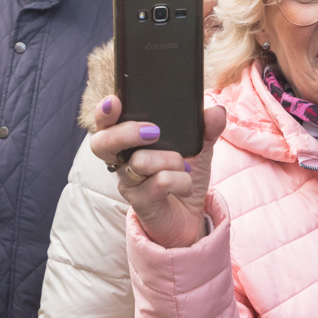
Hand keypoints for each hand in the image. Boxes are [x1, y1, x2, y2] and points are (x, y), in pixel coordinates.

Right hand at [87, 94, 227, 249]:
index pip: (106, 123)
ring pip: (138, 162)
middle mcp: (122, 161)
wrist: (189, 217)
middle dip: (126, 132)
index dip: (104, 112)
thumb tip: (216, 112)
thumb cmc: (182, 175)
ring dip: (170, 159)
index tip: (115, 101)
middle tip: (153, 131)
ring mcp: (129, 183)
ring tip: (184, 164)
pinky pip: (159, 183)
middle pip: (102, 143)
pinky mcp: (141, 203)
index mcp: (129, 141)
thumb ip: (206, 127)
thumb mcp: (198, 147)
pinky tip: (187, 184)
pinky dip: (180, 180)